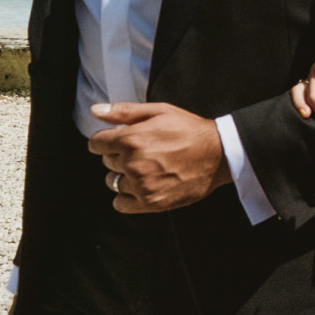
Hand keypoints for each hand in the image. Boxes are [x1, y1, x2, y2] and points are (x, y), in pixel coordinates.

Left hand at [88, 102, 229, 212]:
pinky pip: (120, 203)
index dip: (107, 140)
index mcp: (132, 138)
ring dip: (125, 176)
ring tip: (147, 169)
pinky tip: (144, 185)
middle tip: (144, 152)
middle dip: (120, 156)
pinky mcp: (150, 202)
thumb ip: (124, 111)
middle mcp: (133, 163)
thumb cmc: (190, 130)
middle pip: (106, 162)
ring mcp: (141, 185)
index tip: (121, 140)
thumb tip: (95, 110)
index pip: (96, 144)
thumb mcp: (160, 111)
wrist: (220, 154)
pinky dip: (127, 196)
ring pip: (113, 182)